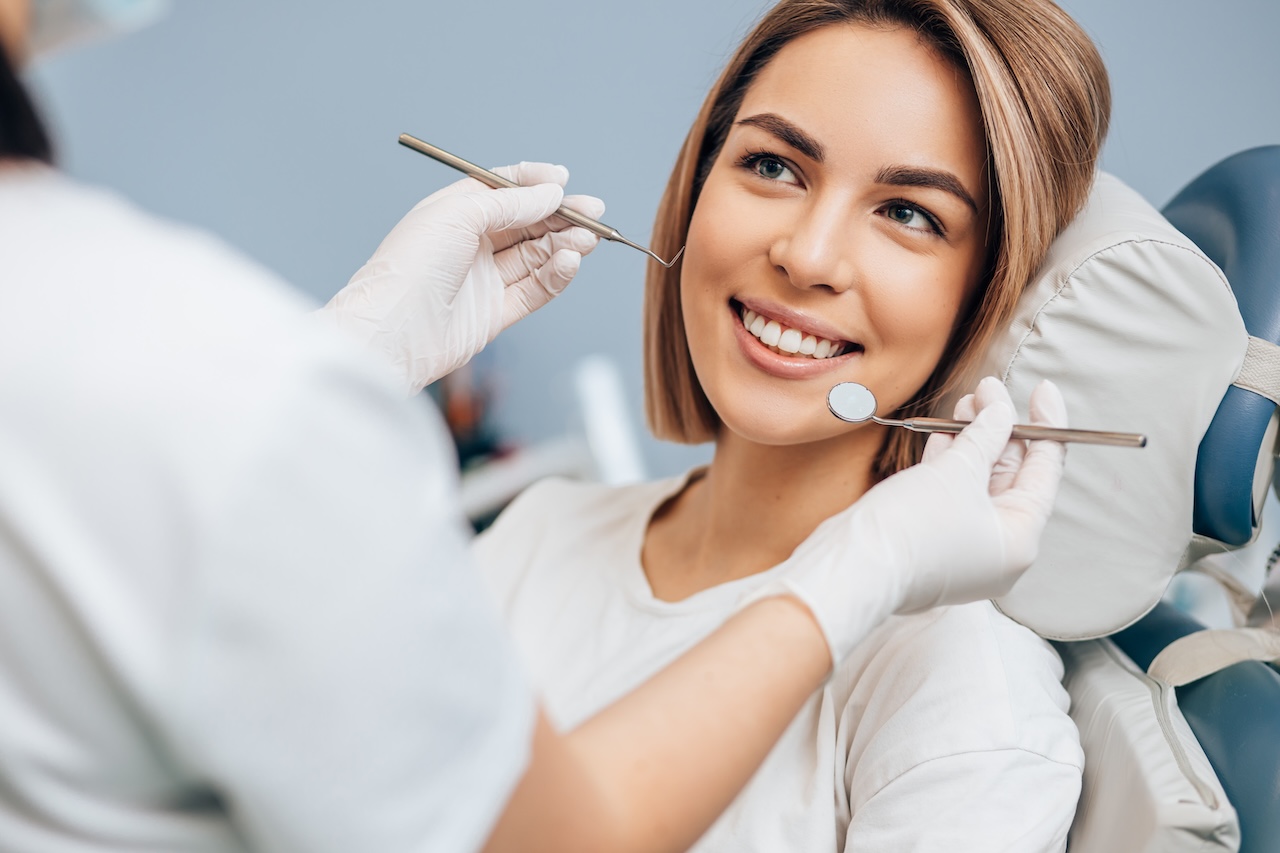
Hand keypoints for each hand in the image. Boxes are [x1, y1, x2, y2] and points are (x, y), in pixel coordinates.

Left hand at [318, 163, 604, 392]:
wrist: (392, 332)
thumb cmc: (409, 267)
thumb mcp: (458, 215)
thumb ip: (509, 202)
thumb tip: (551, 193)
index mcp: (455, 213)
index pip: (503, 190)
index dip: (535, 183)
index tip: (564, 179)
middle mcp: (470, 244)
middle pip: (527, 223)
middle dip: (561, 215)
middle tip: (594, 211)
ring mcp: (484, 279)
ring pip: (536, 256)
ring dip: (565, 244)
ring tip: (588, 239)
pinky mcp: (496, 313)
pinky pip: (535, 289)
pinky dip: (556, 275)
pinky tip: (570, 262)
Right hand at [743, 377, 1067, 664]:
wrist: (853, 567)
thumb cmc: (912, 527)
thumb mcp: (957, 470)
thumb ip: (986, 435)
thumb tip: (1001, 411)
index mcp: (1020, 539)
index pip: (1045, 471)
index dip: (1046, 424)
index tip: (1042, 388)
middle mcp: (998, 550)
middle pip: (1011, 477)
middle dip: (999, 429)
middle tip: (988, 390)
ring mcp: (965, 550)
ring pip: (977, 485)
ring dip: (972, 442)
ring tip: (965, 403)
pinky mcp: (934, 545)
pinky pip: (952, 499)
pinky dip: (950, 467)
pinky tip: (943, 436)